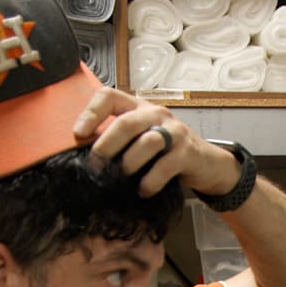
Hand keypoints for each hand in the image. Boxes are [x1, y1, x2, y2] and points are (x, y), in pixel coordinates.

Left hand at [72, 87, 238, 198]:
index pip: (109, 96)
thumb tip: (86, 158)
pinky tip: (143, 191)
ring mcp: (174, 131)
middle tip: (96, 165)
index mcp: (138, 107)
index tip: (78, 134)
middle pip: (125, 122)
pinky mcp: (187, 152)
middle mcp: (156, 114)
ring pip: (147, 142)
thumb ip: (118, 142)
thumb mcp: (140, 140)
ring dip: (129, 164)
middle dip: (106, 146)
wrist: (207, 164)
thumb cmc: (166, 153)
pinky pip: (165, 166)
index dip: (90, 113)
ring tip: (122, 178)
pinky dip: (150, 182)